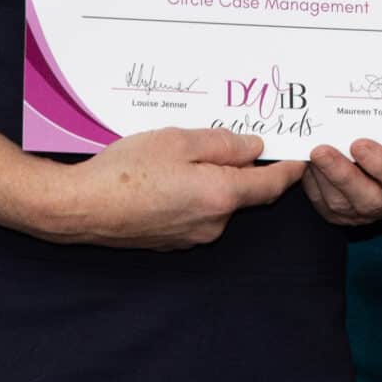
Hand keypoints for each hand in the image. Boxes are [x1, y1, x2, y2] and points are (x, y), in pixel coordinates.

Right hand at [40, 127, 305, 250]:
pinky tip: (163, 178)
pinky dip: (189, 194)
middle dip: (238, 168)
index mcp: (222, 196)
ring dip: (209, 180)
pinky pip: (193, 212)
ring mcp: (192, 236)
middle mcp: (213, 223)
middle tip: (223, 140)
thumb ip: (223, 144)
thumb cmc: (127, 170)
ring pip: (216, 202)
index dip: (288, 171)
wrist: (81, 208)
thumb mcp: (179, 141)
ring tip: (179, 156)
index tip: (301, 159)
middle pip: (242, 192)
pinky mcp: (171, 241)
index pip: (270, 186)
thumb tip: (254, 147)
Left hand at [299, 139, 381, 227]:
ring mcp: (372, 215)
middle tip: (321, 151)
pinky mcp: (347, 218)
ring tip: (310, 153)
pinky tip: (305, 165)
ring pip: (343, 206)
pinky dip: (314, 185)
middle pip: (370, 200)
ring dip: (323, 178)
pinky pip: (326, 207)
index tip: (359, 145)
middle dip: (342, 175)